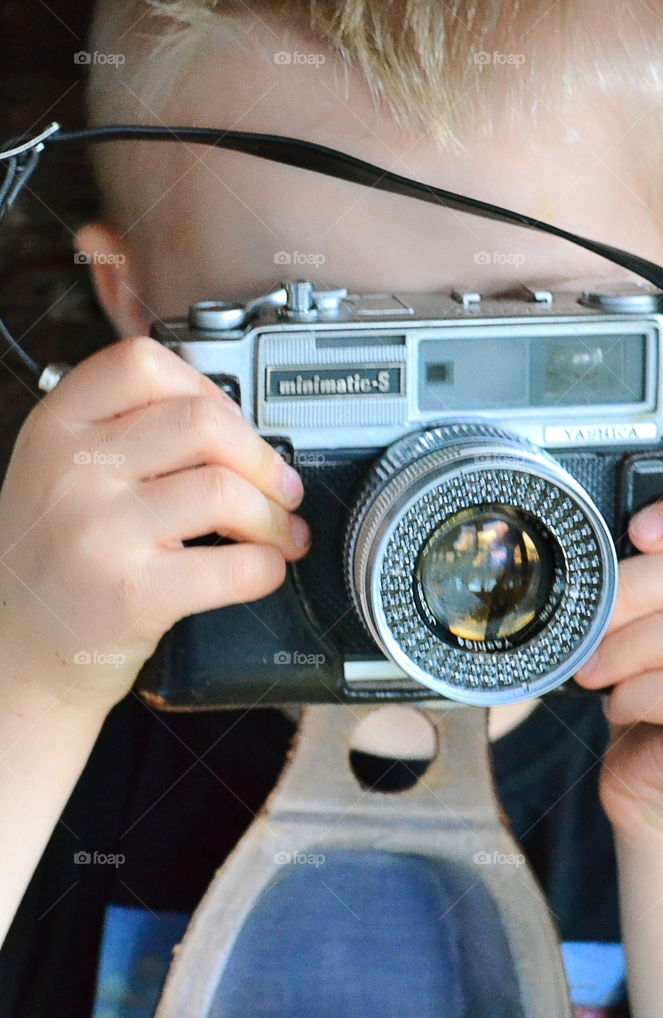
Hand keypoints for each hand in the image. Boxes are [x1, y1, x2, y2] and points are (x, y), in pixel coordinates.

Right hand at [0, 336, 309, 715]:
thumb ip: (123, 435)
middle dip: (262, 457)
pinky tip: (262, 570)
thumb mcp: (58, 474)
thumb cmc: (52, 561)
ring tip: (278, 533)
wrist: (16, 654)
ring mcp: (101, 534)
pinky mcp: (135, 596)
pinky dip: (269, 567)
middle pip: (203, 423)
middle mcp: (72, 472)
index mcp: (56, 428)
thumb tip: (236, 425)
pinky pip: (237, 566)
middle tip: (280, 487)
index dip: (207, 388)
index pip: (143, 364)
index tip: (233, 424)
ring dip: (274, 515)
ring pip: (226, 490)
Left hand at [572, 486, 662, 838]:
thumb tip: (593, 546)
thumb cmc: (652, 699)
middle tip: (586, 616)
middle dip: (632, 588)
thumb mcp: (651, 626)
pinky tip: (616, 706)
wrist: (662, 795)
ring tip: (591, 668)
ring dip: (628, 644)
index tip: (634, 531)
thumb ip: (649, 582)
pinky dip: (634, 692)